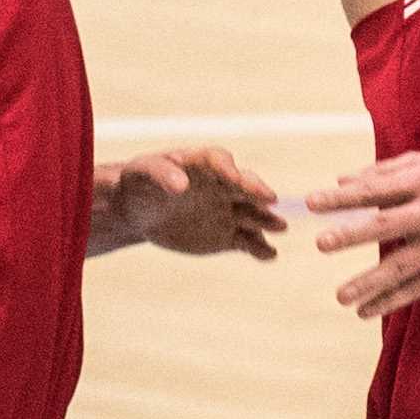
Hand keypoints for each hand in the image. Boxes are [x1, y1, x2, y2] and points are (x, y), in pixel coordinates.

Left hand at [98, 148, 284, 258]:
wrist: (139, 211)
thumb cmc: (140, 183)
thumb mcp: (143, 173)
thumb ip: (161, 174)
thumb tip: (181, 184)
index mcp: (203, 163)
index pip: (222, 163)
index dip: (232, 171)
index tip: (240, 180)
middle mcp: (223, 184)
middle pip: (244, 186)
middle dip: (257, 192)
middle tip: (271, 200)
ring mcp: (227, 210)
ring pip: (252, 214)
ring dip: (266, 220)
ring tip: (280, 227)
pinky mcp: (227, 235)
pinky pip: (247, 241)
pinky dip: (259, 248)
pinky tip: (269, 255)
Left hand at [308, 151, 419, 321]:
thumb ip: (384, 172)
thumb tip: (341, 181)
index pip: (376, 189)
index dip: (343, 197)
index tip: (312, 203)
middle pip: (388, 225)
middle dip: (353, 234)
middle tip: (321, 243)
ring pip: (403, 266)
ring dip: (370, 282)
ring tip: (341, 296)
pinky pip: (419, 288)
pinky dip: (392, 300)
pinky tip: (367, 310)